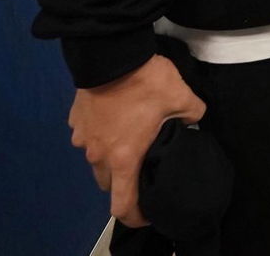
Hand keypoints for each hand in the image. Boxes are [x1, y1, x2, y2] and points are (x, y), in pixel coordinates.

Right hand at [69, 54, 206, 226]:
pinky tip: (115, 119)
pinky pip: (87, 137)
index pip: (122, 205)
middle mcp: (98, 155)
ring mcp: (83, 138)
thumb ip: (193, 115)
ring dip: (110, 157)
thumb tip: (194, 120)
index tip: (149, 212)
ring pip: (95, 160)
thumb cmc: (145, 81)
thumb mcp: (182, 98)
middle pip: (108, 184)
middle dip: (124, 182)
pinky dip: (100, 135)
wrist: (110, 52)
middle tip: (143, 167)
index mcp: (123, 158)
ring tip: (129, 139)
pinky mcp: (75, 120)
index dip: (136, 216)